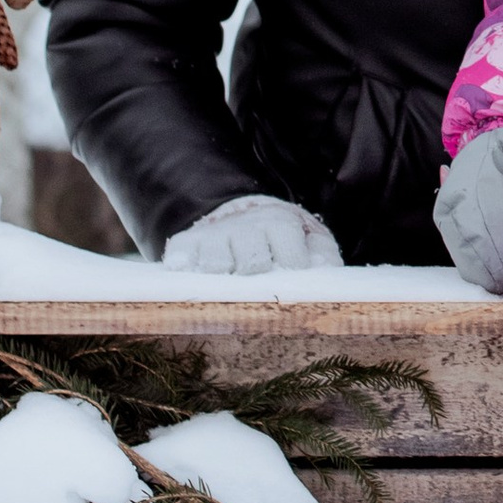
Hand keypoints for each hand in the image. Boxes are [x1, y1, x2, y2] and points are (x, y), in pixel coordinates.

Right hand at [161, 193, 345, 278]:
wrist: (244, 214)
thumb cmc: (282, 237)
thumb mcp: (310, 238)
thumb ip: (323, 254)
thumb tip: (323, 270)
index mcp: (279, 223)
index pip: (289, 253)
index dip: (292, 270)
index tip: (293, 280)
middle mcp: (244, 227)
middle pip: (252, 262)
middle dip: (258, 277)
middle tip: (261, 288)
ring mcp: (213, 235)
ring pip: (215, 264)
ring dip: (223, 280)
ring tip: (230, 287)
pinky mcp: (186, 242)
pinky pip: (178, 257)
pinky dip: (182, 269)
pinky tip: (191, 278)